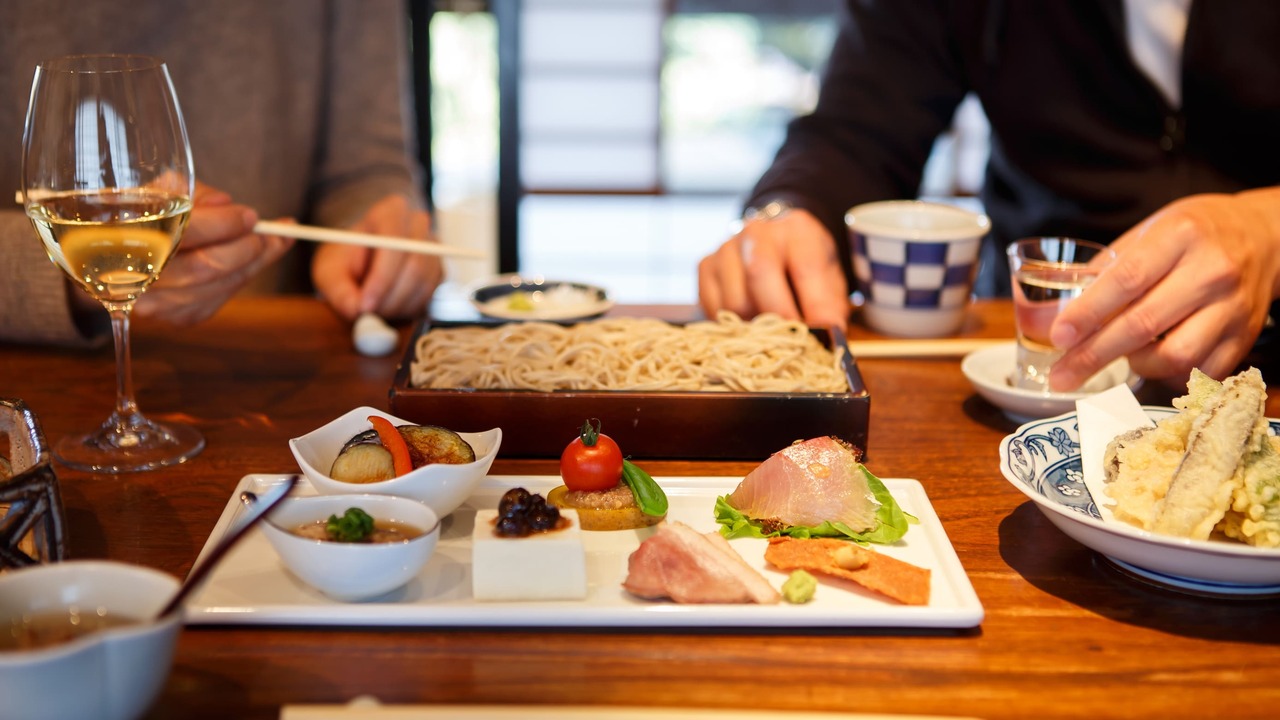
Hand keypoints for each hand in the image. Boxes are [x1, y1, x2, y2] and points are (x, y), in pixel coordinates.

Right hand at [134, 183, 293, 325]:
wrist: (108, 257)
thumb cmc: (137, 215)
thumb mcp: (156, 190)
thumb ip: (190, 194)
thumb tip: (225, 203)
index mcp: (125, 238)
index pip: (185, 234)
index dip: (224, 225)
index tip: (250, 215)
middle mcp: (137, 278)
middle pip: (208, 268)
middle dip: (247, 248)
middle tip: (271, 231)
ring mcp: (157, 304)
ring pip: (219, 286)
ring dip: (254, 264)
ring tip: (274, 242)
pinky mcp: (176, 317)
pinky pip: (220, 298)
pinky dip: (240, 277)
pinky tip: (250, 259)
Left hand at [311, 194, 442, 320]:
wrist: (361, 263)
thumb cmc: (344, 262)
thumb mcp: (329, 272)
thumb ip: (338, 290)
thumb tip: (355, 310)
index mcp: (390, 212)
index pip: (394, 243)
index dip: (381, 278)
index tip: (365, 305)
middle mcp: (418, 225)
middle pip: (415, 266)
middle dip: (390, 298)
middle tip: (369, 317)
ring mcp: (433, 248)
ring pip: (423, 285)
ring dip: (397, 307)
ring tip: (373, 312)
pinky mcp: (439, 271)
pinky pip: (429, 297)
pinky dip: (407, 310)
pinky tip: (388, 308)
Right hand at [697, 208, 848, 327]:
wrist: (775, 246)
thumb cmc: (805, 267)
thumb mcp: (829, 279)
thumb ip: (830, 305)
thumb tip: (829, 335)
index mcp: (797, 229)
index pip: (804, 266)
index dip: (814, 305)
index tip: (822, 332)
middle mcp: (757, 231)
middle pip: (759, 274)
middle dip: (778, 315)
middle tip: (791, 340)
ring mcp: (726, 247)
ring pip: (734, 301)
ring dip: (754, 325)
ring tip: (770, 328)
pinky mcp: (705, 266)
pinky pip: (715, 309)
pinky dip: (733, 325)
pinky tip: (749, 321)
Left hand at [1048, 189, 1279, 390]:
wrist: (1264, 234)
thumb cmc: (1192, 233)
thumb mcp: (1146, 233)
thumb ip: (1099, 272)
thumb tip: (1046, 315)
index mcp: (1180, 236)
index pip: (1127, 280)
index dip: (1088, 313)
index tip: (1059, 336)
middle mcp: (1211, 270)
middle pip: (1143, 325)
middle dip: (1094, 355)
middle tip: (1061, 375)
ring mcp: (1233, 306)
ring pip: (1176, 356)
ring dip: (1135, 365)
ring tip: (1119, 357)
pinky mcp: (1246, 335)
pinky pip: (1201, 371)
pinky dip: (1169, 375)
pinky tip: (1152, 362)